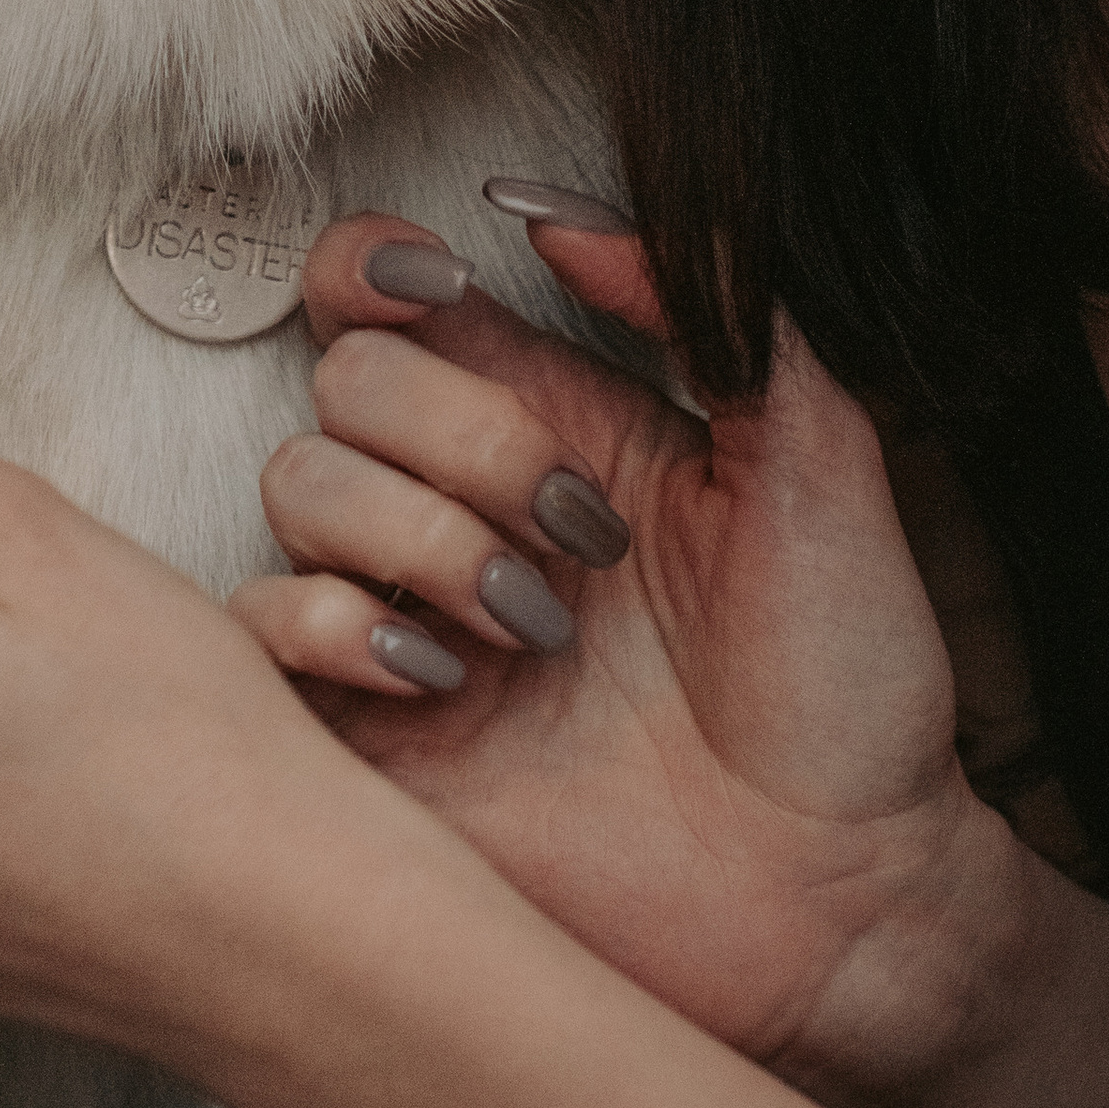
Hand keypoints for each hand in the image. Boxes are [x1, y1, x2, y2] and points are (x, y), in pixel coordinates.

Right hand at [231, 214, 1021, 1104]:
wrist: (840, 896)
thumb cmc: (849, 686)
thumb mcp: (820, 456)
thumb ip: (715, 306)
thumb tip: (554, 212)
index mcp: (551, 421)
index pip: (390, 290)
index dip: (381, 264)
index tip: (443, 289)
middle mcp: (458, 504)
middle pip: (350, 376)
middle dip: (468, 440)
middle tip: (583, 542)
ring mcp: (405, 616)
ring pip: (298, 484)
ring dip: (423, 541)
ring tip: (538, 633)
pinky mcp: (365, 732)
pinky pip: (260, 623)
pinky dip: (337, 627)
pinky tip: (443, 681)